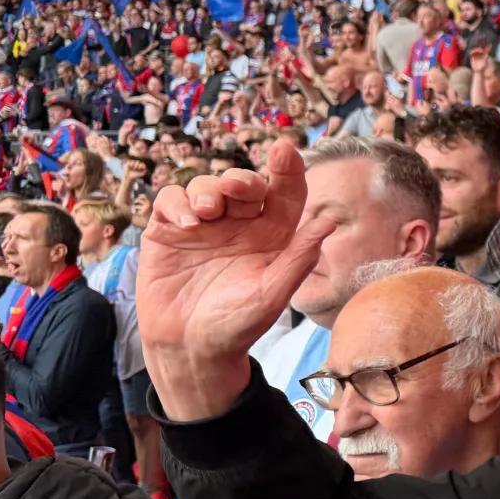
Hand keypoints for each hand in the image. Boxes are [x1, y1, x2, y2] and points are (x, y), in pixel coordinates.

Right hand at [137, 139, 336, 419]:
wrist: (191, 349)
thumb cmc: (238, 325)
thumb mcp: (273, 292)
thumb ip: (300, 256)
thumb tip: (330, 219)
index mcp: (273, 234)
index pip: (286, 192)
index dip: (288, 168)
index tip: (285, 149)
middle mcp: (240, 224)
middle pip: (244, 183)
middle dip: (242, 179)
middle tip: (240, 188)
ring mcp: (204, 225)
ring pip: (207, 185)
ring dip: (208, 189)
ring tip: (208, 211)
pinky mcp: (169, 231)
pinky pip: (171, 200)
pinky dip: (177, 202)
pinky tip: (187, 222)